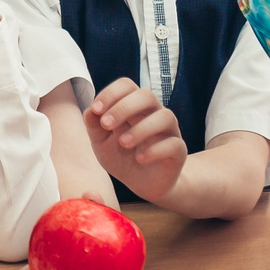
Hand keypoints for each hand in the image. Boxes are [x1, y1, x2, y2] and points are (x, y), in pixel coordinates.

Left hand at [83, 77, 187, 200]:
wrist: (140, 184)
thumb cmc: (120, 156)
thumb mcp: (101, 142)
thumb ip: (94, 125)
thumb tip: (91, 110)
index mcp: (134, 106)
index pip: (127, 85)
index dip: (111, 93)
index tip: (96, 109)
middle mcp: (154, 113)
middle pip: (147, 95)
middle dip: (124, 107)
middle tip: (107, 124)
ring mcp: (169, 131)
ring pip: (165, 116)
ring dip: (141, 128)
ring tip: (123, 143)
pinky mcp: (178, 151)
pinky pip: (174, 144)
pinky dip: (156, 150)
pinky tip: (140, 158)